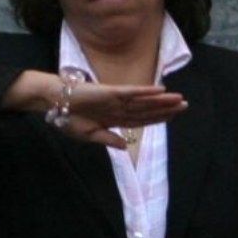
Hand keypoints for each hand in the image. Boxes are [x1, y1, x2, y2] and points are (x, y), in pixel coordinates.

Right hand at [7, 70, 188, 149]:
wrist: (51, 103)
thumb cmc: (66, 117)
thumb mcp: (88, 135)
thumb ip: (108, 140)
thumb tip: (125, 147)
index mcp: (114, 119)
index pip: (142, 120)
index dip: (158, 118)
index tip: (174, 117)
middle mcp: (118, 108)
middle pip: (147, 110)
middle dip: (166, 109)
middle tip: (185, 105)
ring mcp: (115, 99)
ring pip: (144, 101)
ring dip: (162, 100)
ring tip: (180, 99)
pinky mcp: (109, 92)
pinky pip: (131, 92)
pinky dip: (146, 91)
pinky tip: (160, 90)